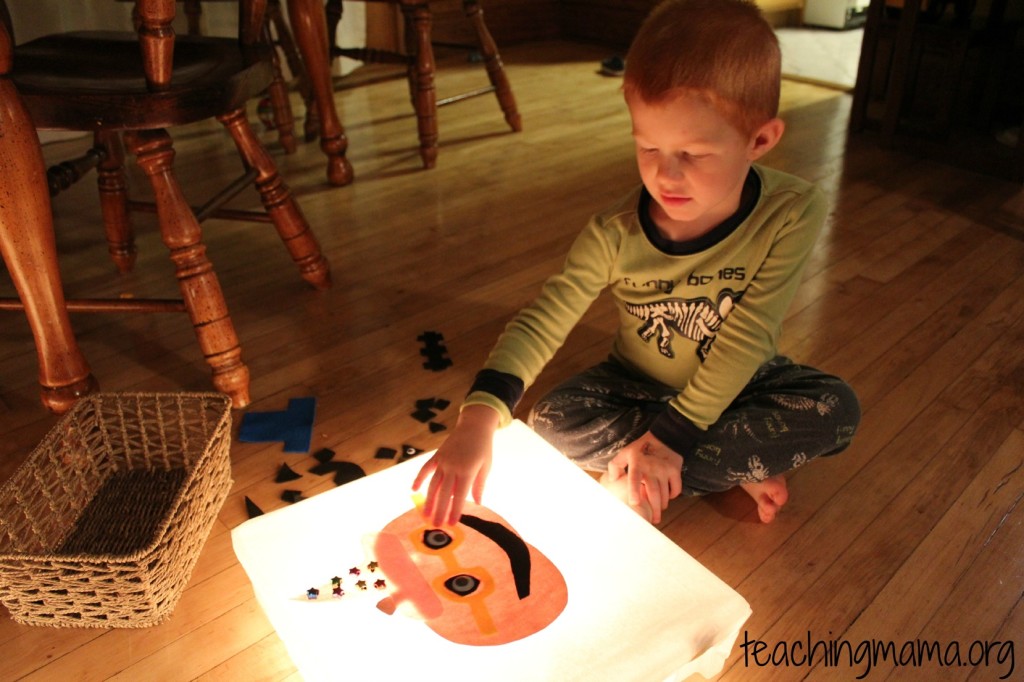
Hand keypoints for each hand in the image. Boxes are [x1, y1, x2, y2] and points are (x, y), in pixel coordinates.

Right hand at [411, 404, 499, 526]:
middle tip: (436, 525)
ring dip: (429, 500)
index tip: (451, 524)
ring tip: (425, 514)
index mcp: (467, 471)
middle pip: (444, 493)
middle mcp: (453, 467)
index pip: (460, 496)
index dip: (455, 511)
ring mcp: (443, 461)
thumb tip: (478, 503)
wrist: (474, 426)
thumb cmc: (483, 448)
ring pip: (433, 484)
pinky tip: (414, 490)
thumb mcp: (486, 466)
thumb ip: (479, 485)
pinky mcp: (437, 456)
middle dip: (440, 510)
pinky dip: (419, 479)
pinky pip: (426, 469)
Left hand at [606, 432, 682, 523]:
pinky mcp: (675, 470)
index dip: (634, 491)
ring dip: (661, 505)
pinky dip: (672, 496)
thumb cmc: (640, 449)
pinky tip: (667, 498)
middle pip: (653, 493)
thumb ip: (615, 466)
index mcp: (637, 464)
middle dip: (653, 509)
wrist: (663, 437)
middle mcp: (651, 467)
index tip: (634, 503)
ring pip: (664, 494)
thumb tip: (611, 481)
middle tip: (651, 520)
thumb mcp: (625, 453)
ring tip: (658, 512)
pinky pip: (676, 488)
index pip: (635, 479)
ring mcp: (664, 469)